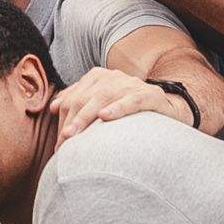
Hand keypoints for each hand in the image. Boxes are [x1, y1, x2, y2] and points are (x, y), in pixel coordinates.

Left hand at [51, 66, 190, 138]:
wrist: (169, 108)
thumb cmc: (130, 109)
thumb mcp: (104, 104)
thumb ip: (80, 102)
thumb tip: (54, 107)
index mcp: (98, 77)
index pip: (73, 97)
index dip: (63, 120)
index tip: (58, 144)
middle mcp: (113, 77)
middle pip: (84, 98)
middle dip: (70, 122)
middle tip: (63, 146)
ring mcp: (131, 85)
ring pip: (103, 97)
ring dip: (85, 117)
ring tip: (74, 134)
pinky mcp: (150, 95)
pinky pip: (131, 100)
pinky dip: (117, 108)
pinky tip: (105, 117)